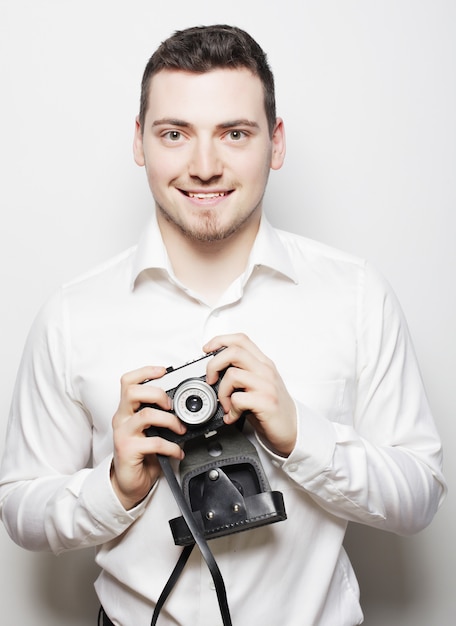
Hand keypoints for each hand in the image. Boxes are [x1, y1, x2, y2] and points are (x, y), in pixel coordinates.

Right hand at [111, 365, 185, 509]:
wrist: (129, 483)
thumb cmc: (142, 455)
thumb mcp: (150, 431)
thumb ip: (159, 416)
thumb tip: (184, 408)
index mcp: (127, 410)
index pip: (128, 382)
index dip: (145, 372)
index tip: (163, 371)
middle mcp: (122, 419)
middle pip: (132, 392)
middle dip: (157, 393)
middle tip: (171, 404)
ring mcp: (123, 434)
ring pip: (146, 415)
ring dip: (169, 420)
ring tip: (180, 428)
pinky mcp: (128, 450)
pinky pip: (154, 442)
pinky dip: (172, 446)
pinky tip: (178, 451)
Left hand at [204, 334, 296, 456]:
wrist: (292, 428)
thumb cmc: (271, 406)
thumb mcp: (258, 383)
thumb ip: (242, 371)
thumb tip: (214, 369)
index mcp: (262, 363)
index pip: (240, 340)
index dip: (220, 340)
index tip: (207, 350)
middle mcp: (265, 370)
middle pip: (233, 352)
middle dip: (213, 365)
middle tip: (211, 380)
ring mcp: (267, 385)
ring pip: (233, 375)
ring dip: (222, 392)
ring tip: (226, 404)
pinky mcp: (266, 402)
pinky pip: (238, 399)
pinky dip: (231, 410)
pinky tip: (234, 415)